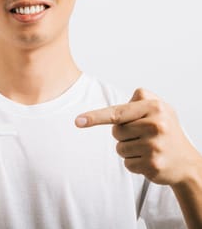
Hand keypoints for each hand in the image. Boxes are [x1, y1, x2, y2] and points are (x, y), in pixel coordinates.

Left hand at [75, 88, 199, 185]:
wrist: (186, 162)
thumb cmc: (166, 130)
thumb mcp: (158, 107)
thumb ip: (138, 100)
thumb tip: (114, 108)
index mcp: (155, 107)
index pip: (117, 112)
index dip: (95, 117)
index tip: (78, 121)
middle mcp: (157, 125)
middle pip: (116, 131)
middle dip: (124, 135)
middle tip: (144, 136)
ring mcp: (155, 146)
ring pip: (119, 148)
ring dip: (129, 149)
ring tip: (148, 148)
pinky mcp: (153, 165)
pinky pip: (126, 163)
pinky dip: (134, 163)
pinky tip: (149, 160)